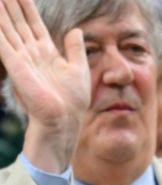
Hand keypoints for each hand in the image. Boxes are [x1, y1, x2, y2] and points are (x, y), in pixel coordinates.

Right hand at [0, 0, 89, 170]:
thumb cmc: (73, 102)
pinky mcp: (15, 65)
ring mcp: (23, 59)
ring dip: (2, 12)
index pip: (34, 24)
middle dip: (11, 5)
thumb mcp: (79, 70)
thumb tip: (76, 31)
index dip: (27, 7)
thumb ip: (75, 49)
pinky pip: (3, 42)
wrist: (64, 120)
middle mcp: (32, 54)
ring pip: (8, 28)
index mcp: (47, 53)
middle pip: (19, 22)